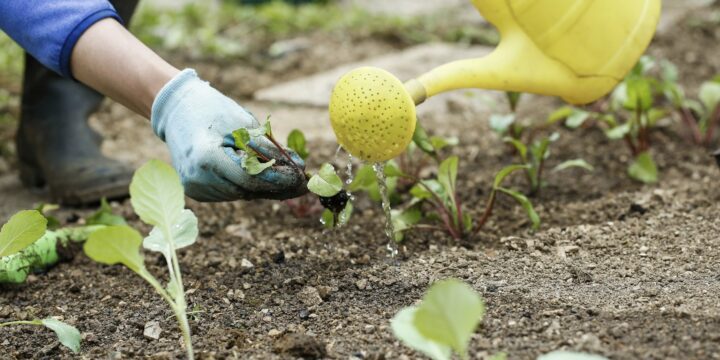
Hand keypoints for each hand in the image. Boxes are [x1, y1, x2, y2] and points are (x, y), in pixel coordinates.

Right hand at [151, 69, 306, 201]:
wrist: (177, 109)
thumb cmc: (212, 110)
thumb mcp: (244, 124)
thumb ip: (270, 149)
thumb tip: (298, 167)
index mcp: (206, 158)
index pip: (250, 179)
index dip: (279, 180)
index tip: (302, 179)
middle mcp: (197, 178)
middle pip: (247, 190)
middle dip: (277, 186)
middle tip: (303, 184)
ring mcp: (194, 188)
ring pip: (241, 194)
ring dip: (263, 187)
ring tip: (285, 177)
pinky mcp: (196, 191)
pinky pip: (230, 192)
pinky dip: (247, 186)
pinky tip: (260, 176)